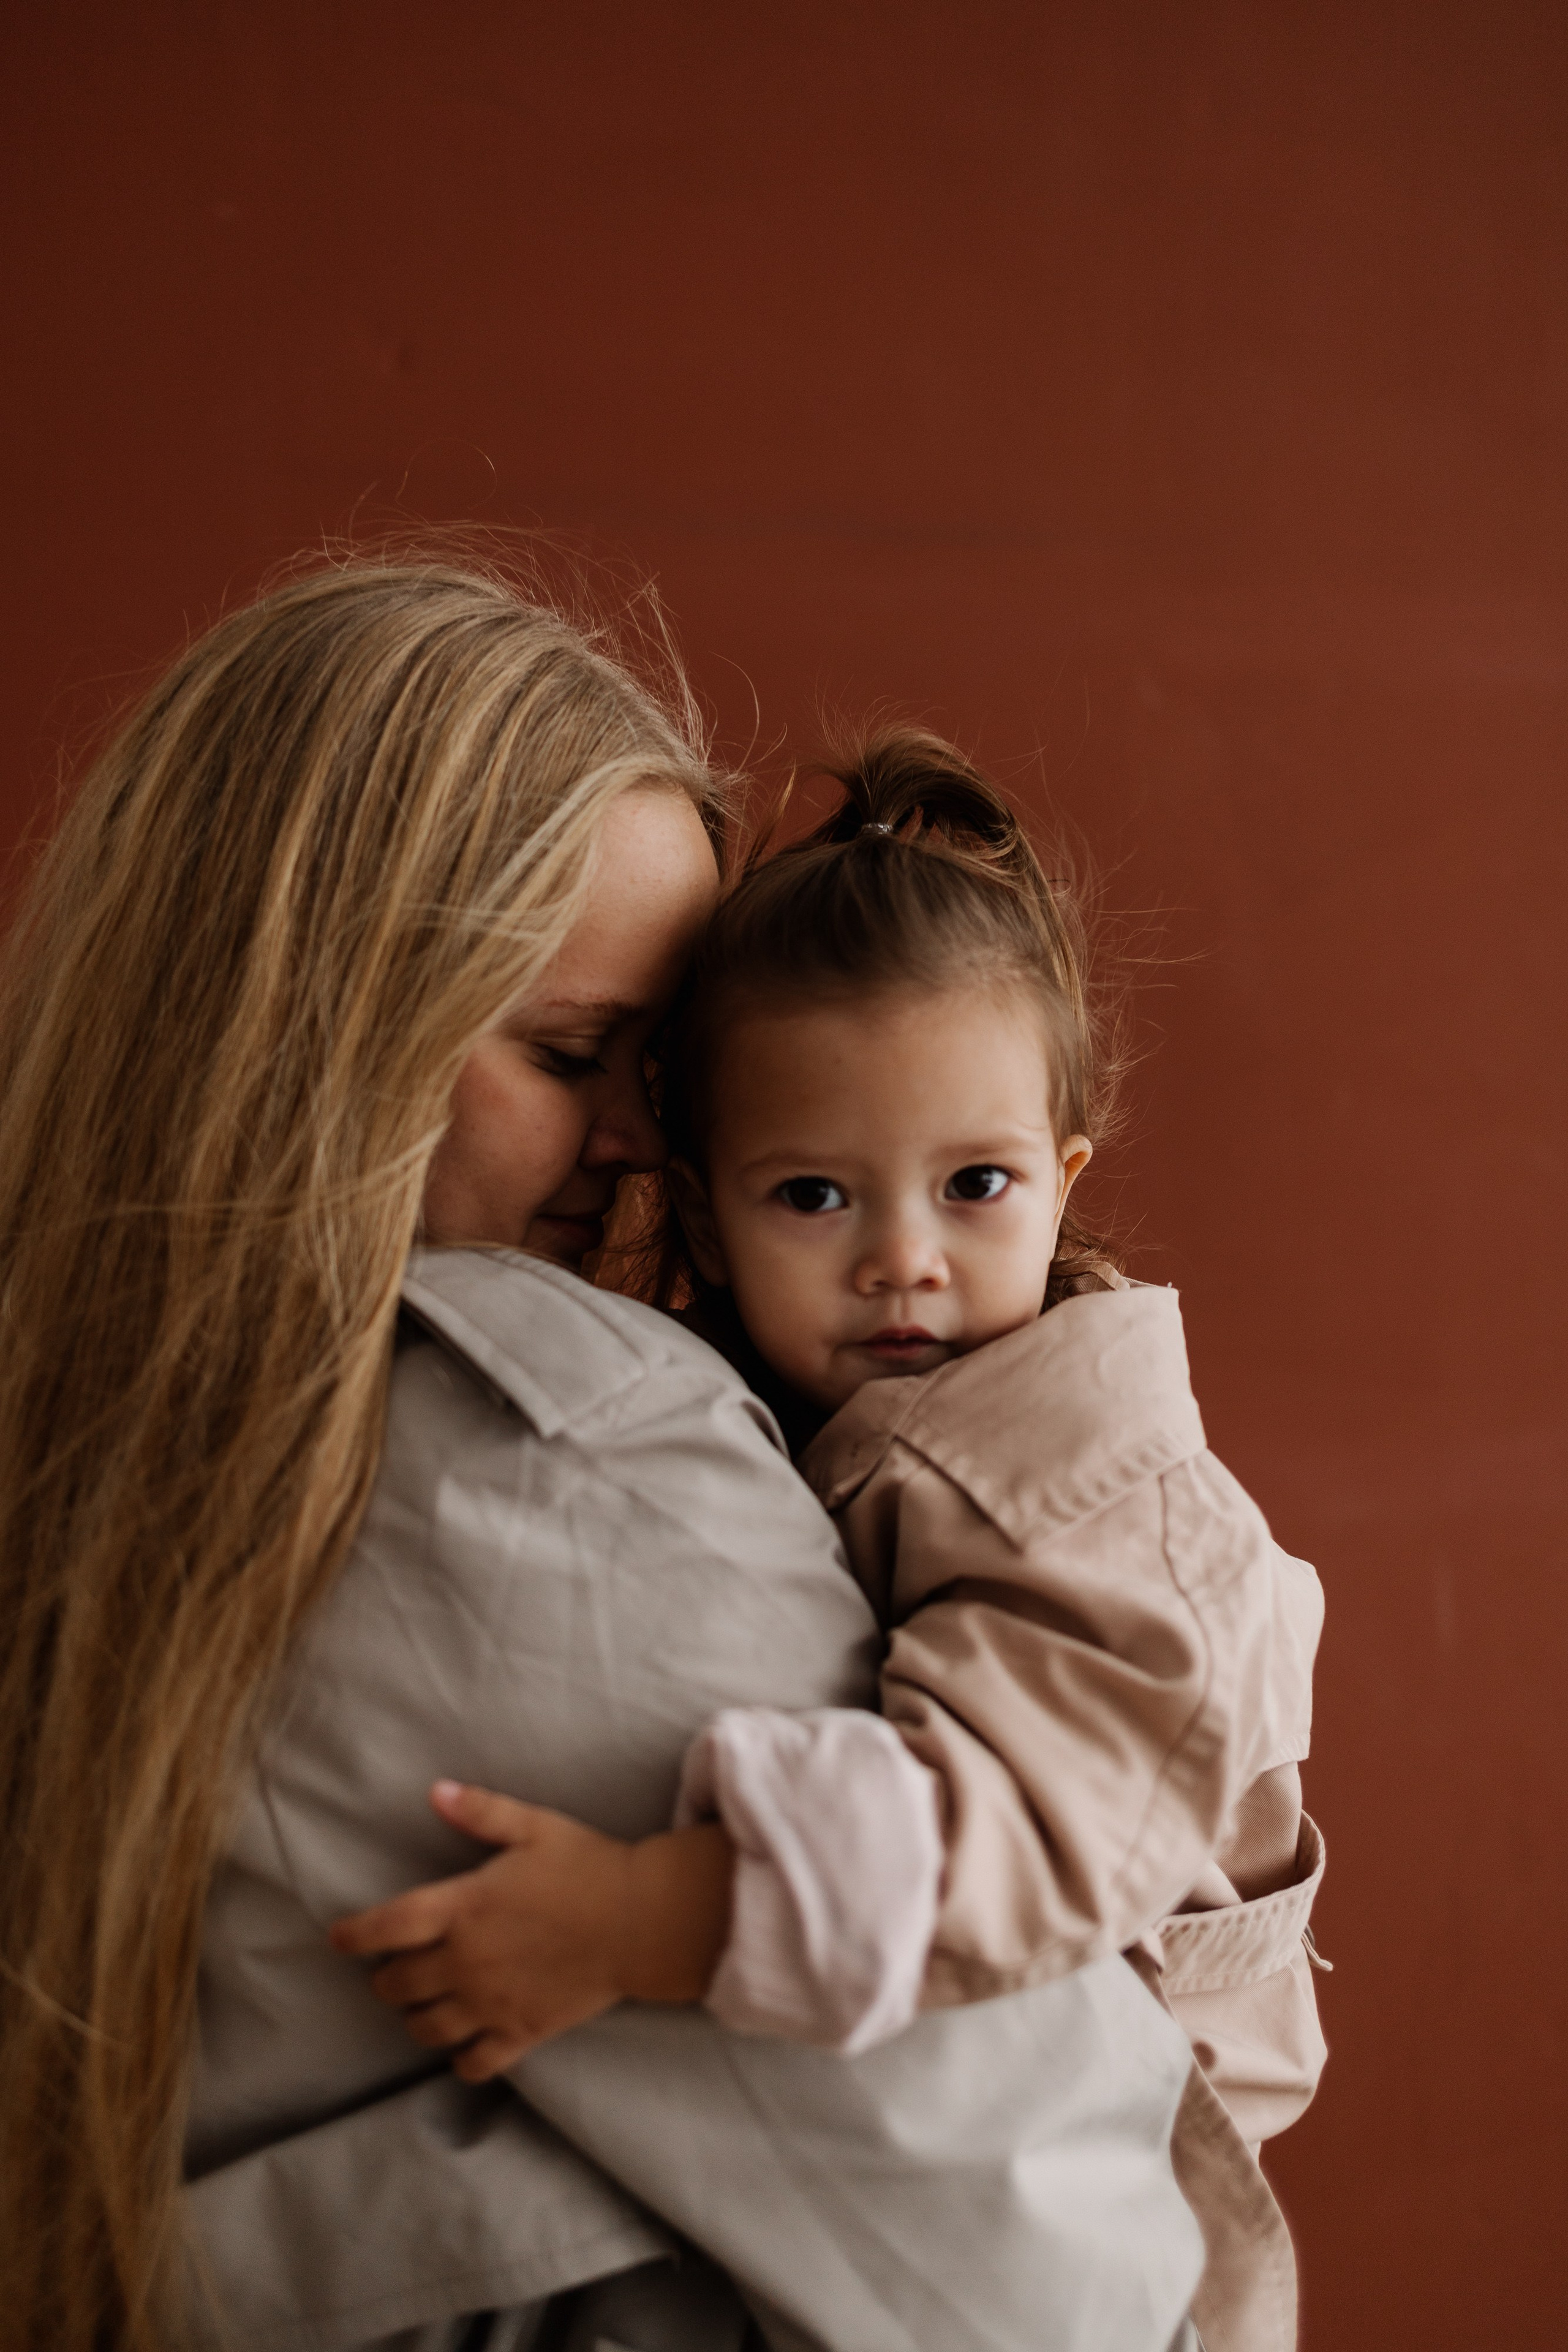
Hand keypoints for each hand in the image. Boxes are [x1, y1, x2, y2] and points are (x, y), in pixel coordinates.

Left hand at [329, 1780, 734, 2080]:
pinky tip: (462, 2046)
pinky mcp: (522, 2032)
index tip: (338, 1938)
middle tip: (394, 1969)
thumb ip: (480, 1810)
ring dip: (415, 2017)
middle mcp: (467, 1961)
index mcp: (464, 1907)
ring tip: (422, 2005)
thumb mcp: (533, 1826)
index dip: (354, 1934)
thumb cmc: (587, 1865)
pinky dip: (460, 2059)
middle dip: (387, 1979)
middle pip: (398, 1984)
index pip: (387, 1926)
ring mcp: (493, 2002)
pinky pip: (474, 2062)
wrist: (641, 1920)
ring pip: (426, 2027)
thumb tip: (434, 1791)